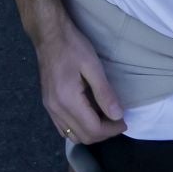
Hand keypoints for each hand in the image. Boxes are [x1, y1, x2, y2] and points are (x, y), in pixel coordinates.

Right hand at [35, 17, 126, 143]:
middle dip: (104, 133)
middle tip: (118, 120)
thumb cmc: (72, 46)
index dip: (112, 129)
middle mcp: (56, 109)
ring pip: (72, 135)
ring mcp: (49, 108)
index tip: (124, 121)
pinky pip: (63, 128)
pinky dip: (78, 128)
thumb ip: (104, 93)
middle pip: (83, 136)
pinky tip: (88, 115)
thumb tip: (118, 115)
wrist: (49, 34)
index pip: (93, 129)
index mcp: (67, 100)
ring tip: (105, 118)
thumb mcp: (92, 66)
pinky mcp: (48, 104)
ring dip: (91, 132)